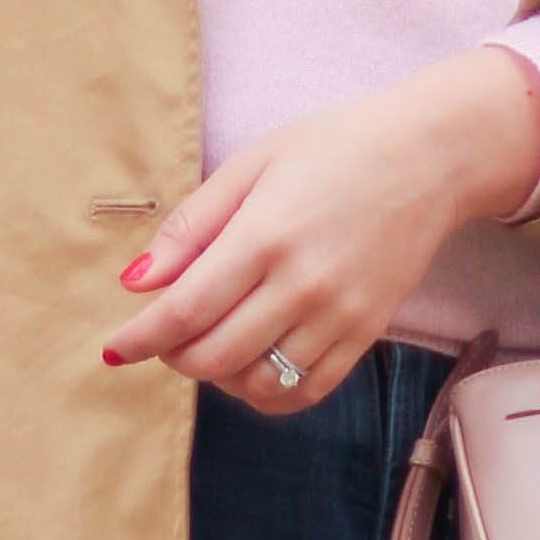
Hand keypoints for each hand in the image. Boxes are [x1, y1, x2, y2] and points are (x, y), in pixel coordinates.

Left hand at [100, 52, 539, 413]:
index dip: (140, 338)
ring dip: (218, 377)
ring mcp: (340, 315)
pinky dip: (267, 392)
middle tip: (163, 337)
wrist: (428, 156)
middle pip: (215, 357)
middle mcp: (303, 284)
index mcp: (266, 234)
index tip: (112, 349)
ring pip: (258, 383)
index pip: (185, 311)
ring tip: (209, 344)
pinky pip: (306, 391)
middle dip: (173, 357)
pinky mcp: (367, 333)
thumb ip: (191, 225)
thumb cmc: (333, 147)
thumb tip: (137, 281)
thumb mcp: (252, 163)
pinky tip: (251, 365)